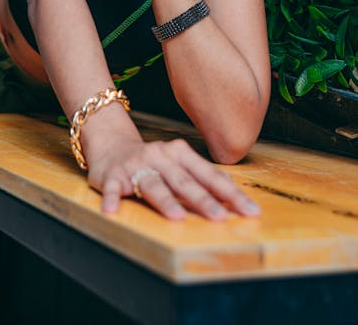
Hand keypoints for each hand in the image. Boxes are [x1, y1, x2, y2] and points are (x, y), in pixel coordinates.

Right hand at [87, 137, 260, 220]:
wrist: (111, 145)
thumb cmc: (153, 161)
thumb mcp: (178, 163)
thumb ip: (201, 177)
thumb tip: (234, 196)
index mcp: (179, 153)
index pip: (209, 175)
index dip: (230, 193)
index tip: (250, 210)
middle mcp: (160, 156)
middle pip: (184, 181)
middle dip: (203, 199)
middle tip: (220, 217)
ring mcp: (135, 165)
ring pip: (153, 184)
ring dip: (165, 200)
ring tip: (177, 216)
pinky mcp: (112, 175)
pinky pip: (112, 188)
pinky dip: (112, 198)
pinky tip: (112, 210)